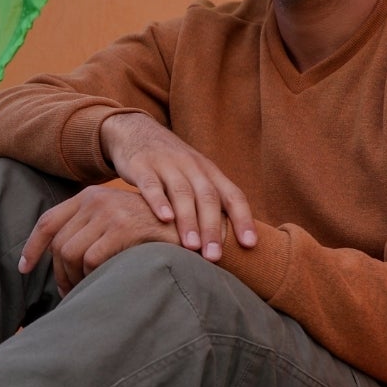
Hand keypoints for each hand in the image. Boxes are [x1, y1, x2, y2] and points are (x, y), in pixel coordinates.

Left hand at [18, 186, 178, 293]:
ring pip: (70, 253)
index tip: (23, 268)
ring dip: (73, 280)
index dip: (32, 247)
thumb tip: (61, 260)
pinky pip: (91, 259)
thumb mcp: (117, 223)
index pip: (47, 222)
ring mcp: (109, 212)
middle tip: (69, 294)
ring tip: (84, 292)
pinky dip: (91, 277)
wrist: (193, 226)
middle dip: (59, 275)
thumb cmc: (154, 231)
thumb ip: (91, 231)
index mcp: (89, 197)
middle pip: (58, 244)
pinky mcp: (123, 228)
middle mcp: (94, 200)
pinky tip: (101, 284)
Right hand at [99, 113, 256, 259]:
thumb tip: (230, 242)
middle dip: (213, 228)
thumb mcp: (195, 176)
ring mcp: (167, 164)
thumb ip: (210, 204)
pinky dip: (158, 201)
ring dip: (188, 220)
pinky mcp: (142, 166)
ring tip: (191, 247)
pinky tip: (164, 218)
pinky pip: (151, 184)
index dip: (243, 218)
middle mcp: (192, 167)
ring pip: (182, 193)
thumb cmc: (171, 165)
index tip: (250, 245)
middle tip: (214, 256)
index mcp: (209, 172)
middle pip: (208, 197)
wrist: (136, 130)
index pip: (233, 195)